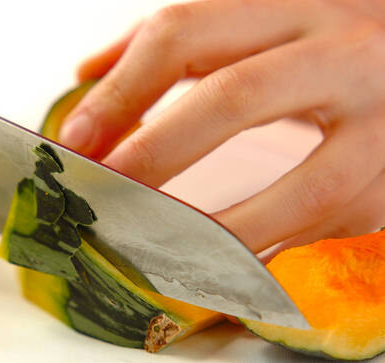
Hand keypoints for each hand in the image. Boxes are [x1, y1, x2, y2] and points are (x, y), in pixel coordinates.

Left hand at [59, 0, 384, 253]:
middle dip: (157, 154)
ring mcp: (383, 123)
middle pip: (234, 98)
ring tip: (155, 251)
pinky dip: (269, 254)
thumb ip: (174, 43)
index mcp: (290, 6)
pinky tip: (223, 270)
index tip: (75, 141)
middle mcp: (343, 53)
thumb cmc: (321, 42)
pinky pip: (328, 231)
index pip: (184, 33)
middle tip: (105, 196)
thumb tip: (89, 70)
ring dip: (219, 231)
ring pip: (303, 190)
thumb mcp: (255, 21)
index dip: (121, 91)